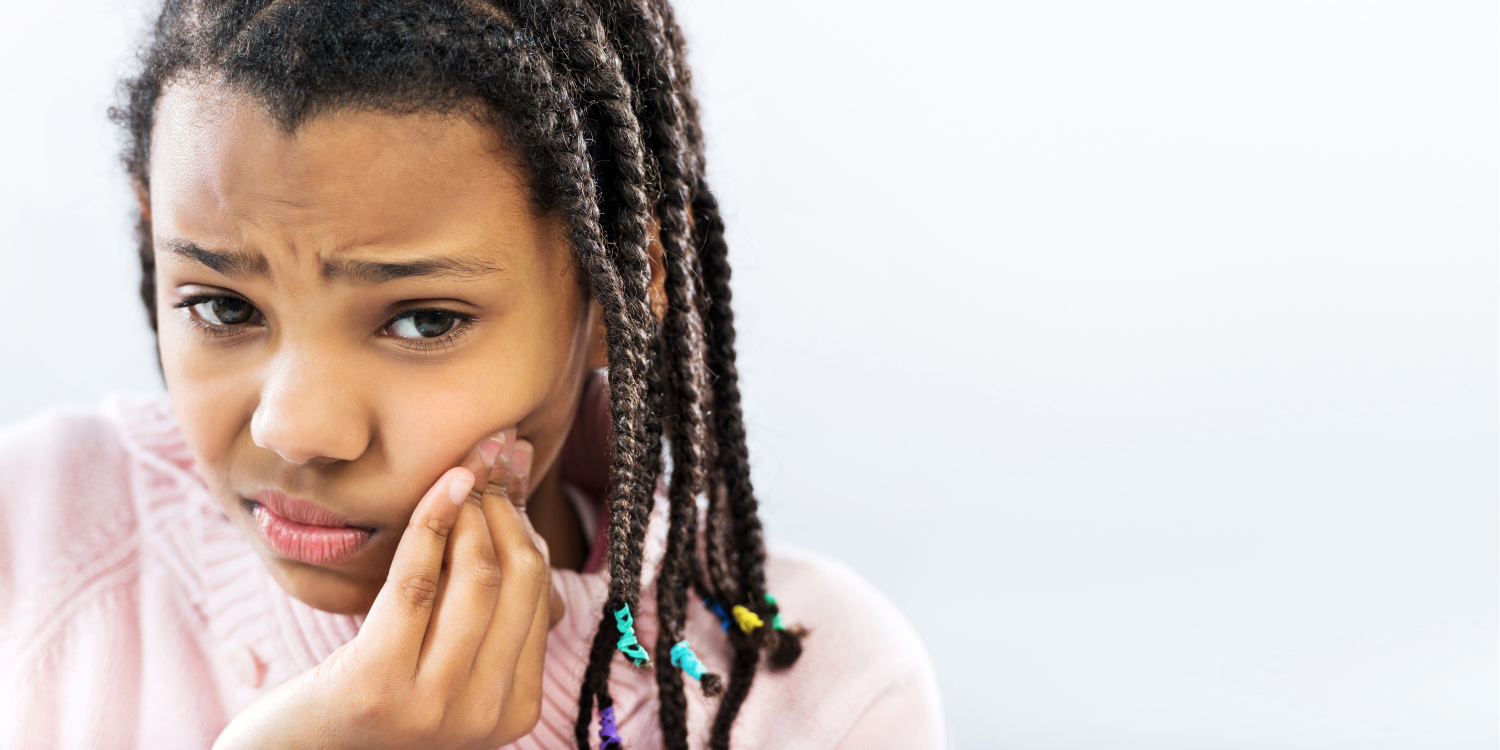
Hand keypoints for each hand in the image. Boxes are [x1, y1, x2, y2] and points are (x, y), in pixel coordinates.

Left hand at [214, 430, 563, 749]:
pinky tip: (440, 487)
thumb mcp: (443, 663)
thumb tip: (522, 519)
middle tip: (491, 457)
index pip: (540, 599)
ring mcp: (434, 705)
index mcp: (514, 711)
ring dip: (472, 509)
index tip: (513, 475)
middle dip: (507, 508)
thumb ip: (486, 615)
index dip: (527, 527)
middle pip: (519, 582)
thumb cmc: (371, 695)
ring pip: (476, 577)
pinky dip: (430, 524)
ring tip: (461, 470)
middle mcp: (484, 715)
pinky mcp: (379, 683)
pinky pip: (417, 583)